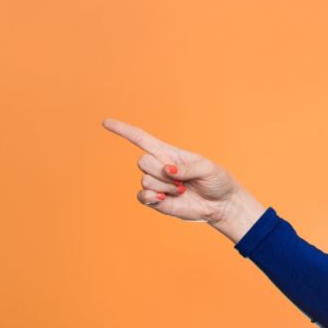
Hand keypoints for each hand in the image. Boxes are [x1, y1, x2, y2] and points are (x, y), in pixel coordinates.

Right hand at [102, 118, 238, 223]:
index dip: (123, 130)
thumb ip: (188, 167)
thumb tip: (168, 170)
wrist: (221, 204)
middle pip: (142, 162)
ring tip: (182, 190)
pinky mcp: (157, 202)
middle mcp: (160, 167)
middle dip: (161, 171)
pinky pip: (142, 197)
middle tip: (181, 180)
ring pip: (145, 180)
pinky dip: (151, 197)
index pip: (141, 139)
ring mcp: (157, 185)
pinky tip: (164, 199)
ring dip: (165, 187)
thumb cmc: (217, 181)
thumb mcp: (208, 168)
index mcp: (169, 153)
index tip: (105, 122)